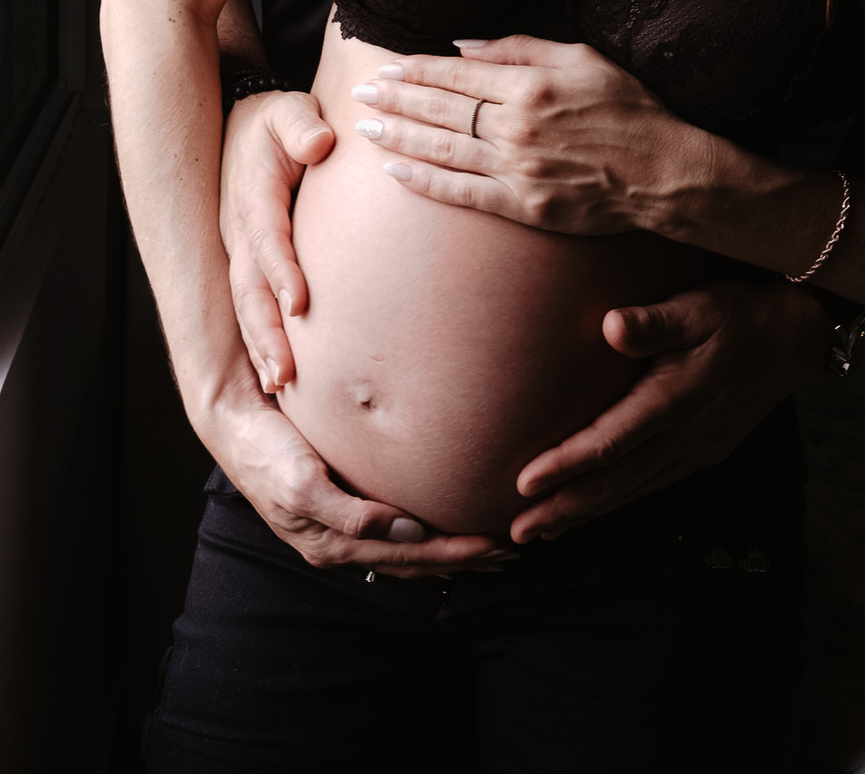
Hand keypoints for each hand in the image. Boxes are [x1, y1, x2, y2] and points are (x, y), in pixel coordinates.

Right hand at [205, 389, 508, 578]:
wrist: (235, 423)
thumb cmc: (268, 450)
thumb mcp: (303, 483)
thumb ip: (351, 514)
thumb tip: (406, 532)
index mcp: (333, 543)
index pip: (409, 556)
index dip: (455, 553)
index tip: (497, 547)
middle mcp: (340, 542)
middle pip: (414, 560)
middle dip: (462, 559)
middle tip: (510, 552)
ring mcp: (340, 526)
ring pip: (406, 550)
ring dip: (448, 551)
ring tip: (488, 550)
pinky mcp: (341, 503)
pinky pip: (393, 530)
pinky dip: (425, 535)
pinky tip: (439, 528)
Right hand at [220, 89, 334, 393]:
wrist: (244, 128)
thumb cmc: (278, 123)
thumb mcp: (288, 110)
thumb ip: (301, 124)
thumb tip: (320, 142)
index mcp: (253, 196)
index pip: (267, 238)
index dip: (281, 271)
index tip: (300, 303)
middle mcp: (241, 232)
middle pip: (250, 289)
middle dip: (265, 333)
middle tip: (284, 373)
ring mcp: (240, 252)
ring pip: (247, 307)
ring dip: (262, 346)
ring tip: (279, 385)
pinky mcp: (248, 265)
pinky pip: (252, 308)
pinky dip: (261, 343)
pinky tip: (278, 378)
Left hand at [350, 36, 699, 235]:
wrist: (663, 172)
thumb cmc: (629, 108)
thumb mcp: (582, 58)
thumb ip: (520, 48)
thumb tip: (464, 46)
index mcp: (529, 85)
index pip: (457, 75)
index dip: (417, 71)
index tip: (387, 68)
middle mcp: (516, 127)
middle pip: (441, 110)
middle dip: (396, 100)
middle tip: (361, 94)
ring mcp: (517, 169)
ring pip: (443, 150)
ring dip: (400, 138)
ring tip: (367, 130)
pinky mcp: (523, 205)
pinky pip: (462, 193)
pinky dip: (426, 182)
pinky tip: (397, 173)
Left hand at [506, 278, 832, 542]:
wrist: (797, 335)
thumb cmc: (741, 311)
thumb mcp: (701, 304)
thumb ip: (657, 320)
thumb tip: (612, 326)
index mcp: (676, 399)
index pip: (611, 442)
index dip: (565, 464)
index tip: (523, 483)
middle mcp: (685, 434)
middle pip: (616, 482)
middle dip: (565, 509)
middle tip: (517, 532)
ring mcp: (697, 448)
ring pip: (633, 491)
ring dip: (586, 513)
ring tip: (542, 533)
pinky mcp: (705, 451)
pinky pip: (654, 485)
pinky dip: (619, 501)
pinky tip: (596, 509)